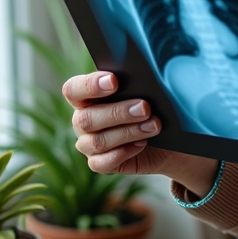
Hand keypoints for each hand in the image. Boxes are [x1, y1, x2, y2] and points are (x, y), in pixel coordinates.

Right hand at [62, 71, 219, 196]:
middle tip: (145, 107)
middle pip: (86, 118)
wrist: (165, 136)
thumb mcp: (144, 90)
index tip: (114, 81)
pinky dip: (123, 153)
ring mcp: (87, 144)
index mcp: (84, 96)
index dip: (90, 85)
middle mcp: (82, 120)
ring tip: (153, 125)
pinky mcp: (98, 163)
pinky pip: (102, 163)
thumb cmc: (150, 105)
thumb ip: (136, 80)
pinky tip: (142, 144)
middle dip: (118, 112)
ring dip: (128, 132)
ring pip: (97, 142)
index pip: (73, 89)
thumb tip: (143, 75)